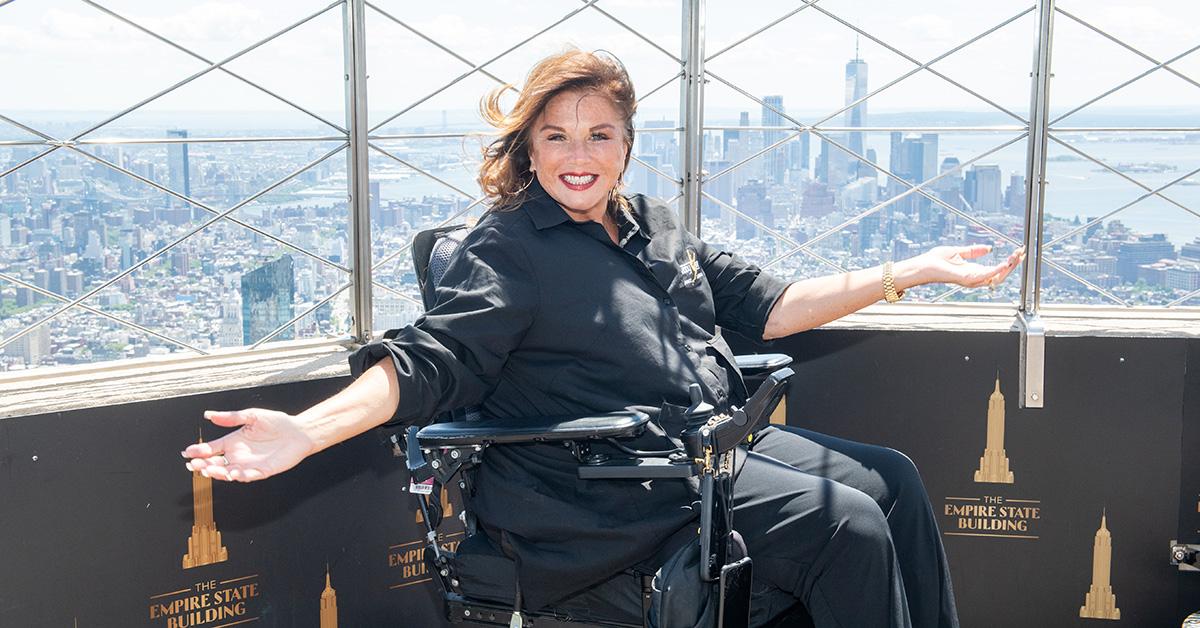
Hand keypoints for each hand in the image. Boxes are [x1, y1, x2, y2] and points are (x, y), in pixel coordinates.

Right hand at [181, 409, 314, 481]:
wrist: (299, 431)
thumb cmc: (278, 423)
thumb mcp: (252, 416)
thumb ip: (231, 417)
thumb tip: (209, 414)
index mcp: (234, 442)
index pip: (212, 449)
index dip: (199, 451)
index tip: (188, 452)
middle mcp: (239, 455)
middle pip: (216, 463)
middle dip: (204, 465)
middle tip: (194, 464)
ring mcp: (250, 464)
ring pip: (229, 472)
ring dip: (219, 473)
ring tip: (209, 470)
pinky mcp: (264, 470)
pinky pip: (250, 476)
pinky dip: (241, 475)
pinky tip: (234, 473)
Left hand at [907, 245, 1023, 288]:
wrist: (922, 266)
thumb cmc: (935, 260)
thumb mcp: (959, 252)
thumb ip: (974, 251)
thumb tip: (989, 248)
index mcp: (973, 271)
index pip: (997, 269)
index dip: (1009, 261)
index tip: (1017, 251)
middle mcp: (974, 278)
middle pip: (1000, 275)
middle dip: (1013, 264)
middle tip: (1021, 253)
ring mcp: (972, 280)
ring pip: (997, 277)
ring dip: (1009, 266)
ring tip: (1017, 255)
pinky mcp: (967, 278)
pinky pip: (987, 275)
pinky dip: (998, 270)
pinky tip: (1006, 262)